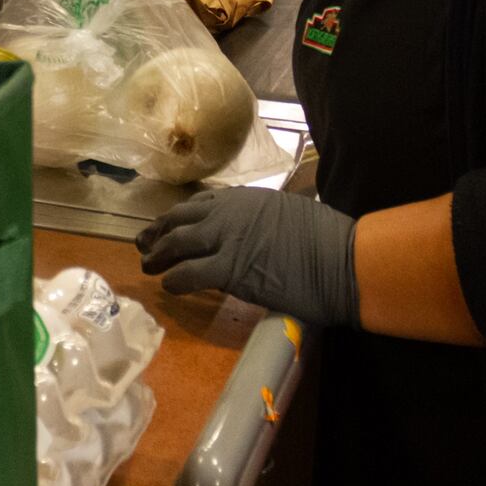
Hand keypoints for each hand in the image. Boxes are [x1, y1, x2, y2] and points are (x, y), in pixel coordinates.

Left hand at [137, 187, 360, 323]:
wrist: (341, 259)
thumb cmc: (328, 238)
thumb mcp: (290, 213)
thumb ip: (264, 219)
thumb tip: (259, 231)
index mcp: (245, 199)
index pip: (200, 203)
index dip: (179, 217)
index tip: (167, 226)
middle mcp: (229, 212)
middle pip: (180, 219)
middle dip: (158, 232)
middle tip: (144, 244)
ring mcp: (227, 238)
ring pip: (177, 243)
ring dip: (158, 255)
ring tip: (147, 266)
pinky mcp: (230, 269)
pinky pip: (189, 273)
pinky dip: (173, 280)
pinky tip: (168, 287)